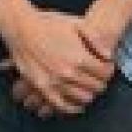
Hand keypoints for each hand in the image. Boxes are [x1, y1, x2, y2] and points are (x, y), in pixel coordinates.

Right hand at [0, 6, 114, 114]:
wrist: (22, 29)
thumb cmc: (50, 24)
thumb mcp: (77, 25)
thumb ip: (96, 40)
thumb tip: (109, 56)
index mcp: (80, 58)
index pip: (106, 74)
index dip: (109, 71)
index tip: (107, 68)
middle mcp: (69, 74)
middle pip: (96, 87)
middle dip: (101, 82)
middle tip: (100, 78)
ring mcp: (55, 83)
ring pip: (82, 99)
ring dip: (89, 94)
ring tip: (89, 87)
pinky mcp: (42, 89)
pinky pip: (62, 106)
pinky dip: (72, 108)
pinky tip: (77, 104)